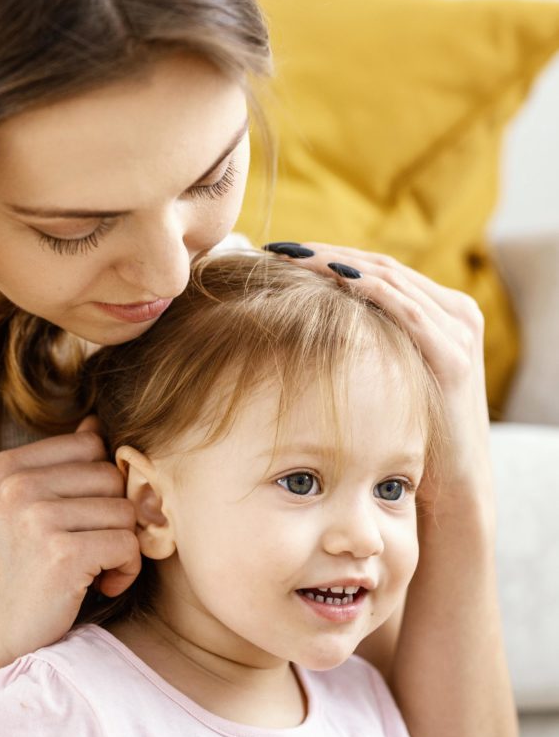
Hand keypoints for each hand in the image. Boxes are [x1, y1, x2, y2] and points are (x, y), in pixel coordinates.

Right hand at [0, 416, 139, 675]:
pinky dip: (126, 570)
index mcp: (7, 466)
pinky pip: (129, 544)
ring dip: (122, 545)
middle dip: (113, 515)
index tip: (81, 517)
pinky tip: (101, 585)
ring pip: (126, 511)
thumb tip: (95, 422)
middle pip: (112, 476)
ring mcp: (38, 519)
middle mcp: (18, 486)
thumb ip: (57, 465)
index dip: (99, 483)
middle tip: (91, 547)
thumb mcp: (20, 506)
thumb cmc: (12, 570)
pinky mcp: (62, 555)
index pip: (91, 444)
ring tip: (93, 568)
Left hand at [264, 241, 491, 494]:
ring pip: (389, 279)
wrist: (451, 488)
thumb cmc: (408, 433)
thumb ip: (367, 342)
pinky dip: (369, 288)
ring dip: (337, 263)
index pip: (378, 268)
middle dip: (326, 254)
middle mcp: (455, 312)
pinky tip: (334, 277)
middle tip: (279, 248)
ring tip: (292, 258)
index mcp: (441, 311)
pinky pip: (406, 309)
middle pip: (380, 266)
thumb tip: (308, 321)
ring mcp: (458, 331)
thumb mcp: (387, 375)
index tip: (283, 252)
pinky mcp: (454, 355)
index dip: (330, 255)